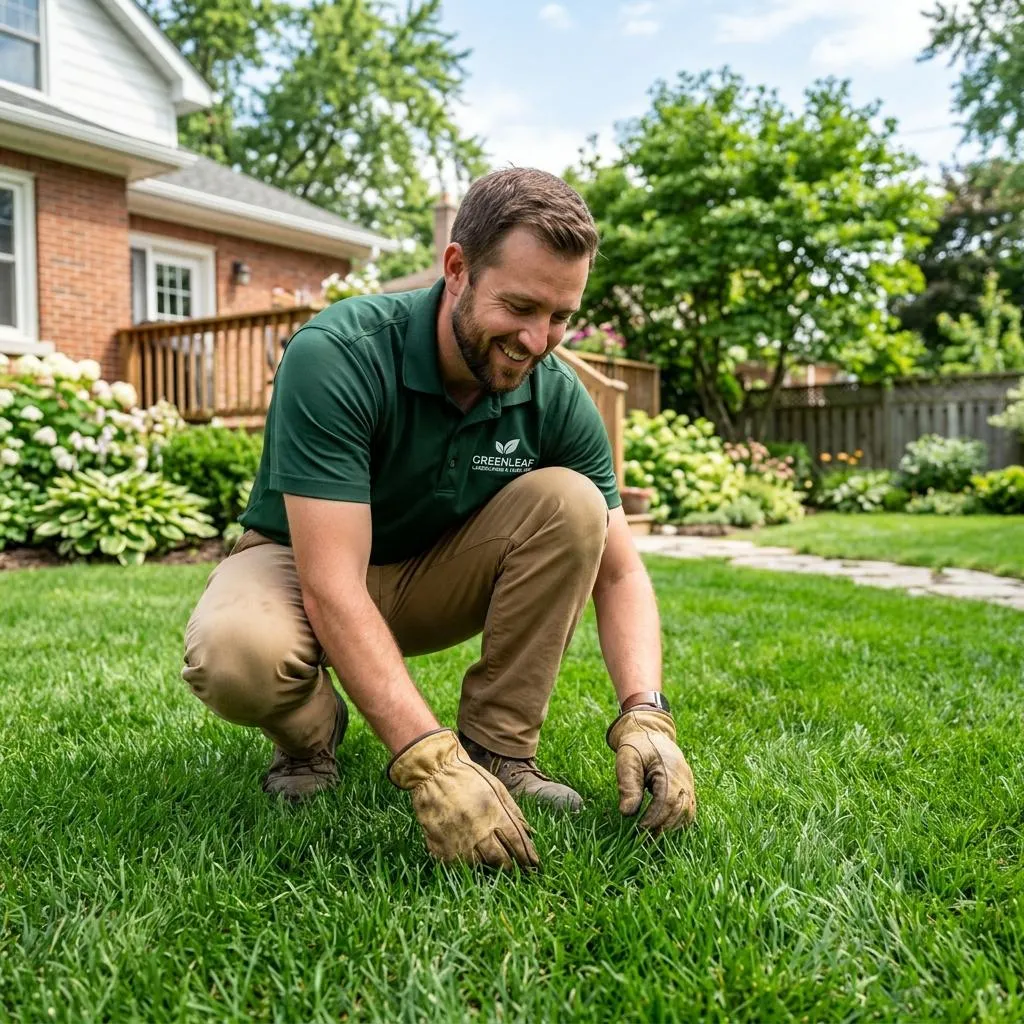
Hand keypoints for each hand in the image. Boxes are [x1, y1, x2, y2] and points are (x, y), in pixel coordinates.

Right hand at [387, 728, 539, 869]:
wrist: (434, 772)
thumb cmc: (468, 777)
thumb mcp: (496, 787)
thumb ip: (513, 811)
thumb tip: (529, 832)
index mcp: (494, 812)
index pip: (516, 841)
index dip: (526, 856)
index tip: (533, 865)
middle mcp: (478, 829)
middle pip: (499, 858)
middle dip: (509, 865)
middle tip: (513, 867)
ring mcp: (459, 840)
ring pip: (479, 864)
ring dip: (487, 864)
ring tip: (490, 861)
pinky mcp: (441, 847)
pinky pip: (457, 864)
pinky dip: (464, 862)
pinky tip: (467, 856)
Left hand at [606, 708, 695, 833]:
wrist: (650, 731)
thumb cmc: (636, 746)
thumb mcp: (626, 760)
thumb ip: (628, 785)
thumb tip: (627, 813)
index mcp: (670, 770)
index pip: (667, 802)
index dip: (655, 819)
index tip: (639, 830)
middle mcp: (684, 778)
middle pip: (680, 810)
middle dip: (663, 827)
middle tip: (644, 840)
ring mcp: (688, 783)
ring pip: (687, 813)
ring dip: (672, 827)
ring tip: (652, 837)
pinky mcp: (687, 788)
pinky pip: (688, 809)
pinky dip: (678, 821)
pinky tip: (663, 828)